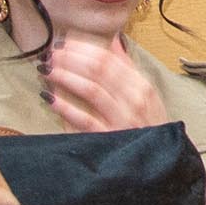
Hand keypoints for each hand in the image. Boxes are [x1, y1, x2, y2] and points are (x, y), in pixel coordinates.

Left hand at [41, 36, 168, 131]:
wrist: (160, 164)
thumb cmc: (149, 128)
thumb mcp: (146, 97)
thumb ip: (128, 68)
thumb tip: (114, 40)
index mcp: (142, 86)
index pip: (109, 59)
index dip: (82, 48)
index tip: (64, 43)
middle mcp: (135, 100)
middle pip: (98, 69)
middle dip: (70, 58)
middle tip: (50, 53)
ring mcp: (123, 120)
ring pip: (91, 89)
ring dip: (65, 76)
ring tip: (46, 70)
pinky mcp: (110, 139)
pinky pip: (84, 120)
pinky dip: (65, 107)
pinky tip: (50, 98)